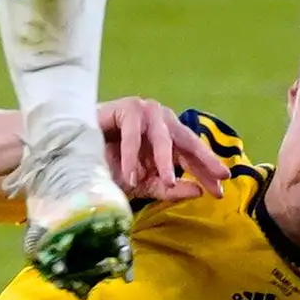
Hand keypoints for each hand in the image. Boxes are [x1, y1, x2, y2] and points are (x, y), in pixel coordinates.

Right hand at [98, 96, 233, 203]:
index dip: (207, 171)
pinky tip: (131, 175)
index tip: (221, 191)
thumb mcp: (144, 184)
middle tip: (217, 176)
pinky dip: (132, 155)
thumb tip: (198, 191)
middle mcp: (163, 122)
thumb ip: (169, 189)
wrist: (77, 153)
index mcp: (170, 139)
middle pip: (187, 140)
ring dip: (165, 160)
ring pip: (162, 137)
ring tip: (169, 181)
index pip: (193, 155)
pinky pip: (133, 133)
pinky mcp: (127, 107)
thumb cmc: (111, 166)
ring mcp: (146, 112)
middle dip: (203, 159)